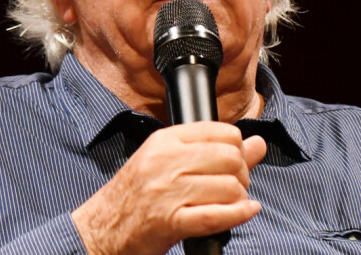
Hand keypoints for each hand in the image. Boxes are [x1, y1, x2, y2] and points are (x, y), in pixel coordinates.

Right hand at [71, 122, 266, 254]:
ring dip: (239, 198)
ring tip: (231, 202)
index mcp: (166, 139)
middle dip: (242, 174)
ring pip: (229, 187)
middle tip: (235, 184)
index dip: (238, 148)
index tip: (235, 160)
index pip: (222, 132)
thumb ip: (214, 149)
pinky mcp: (171, 222)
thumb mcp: (166, 160)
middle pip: (230, 158)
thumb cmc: (135, 193)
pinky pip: (218, 215)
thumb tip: (258, 143)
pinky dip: (239, 215)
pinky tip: (245, 212)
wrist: (101, 228)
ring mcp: (169, 191)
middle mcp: (167, 160)